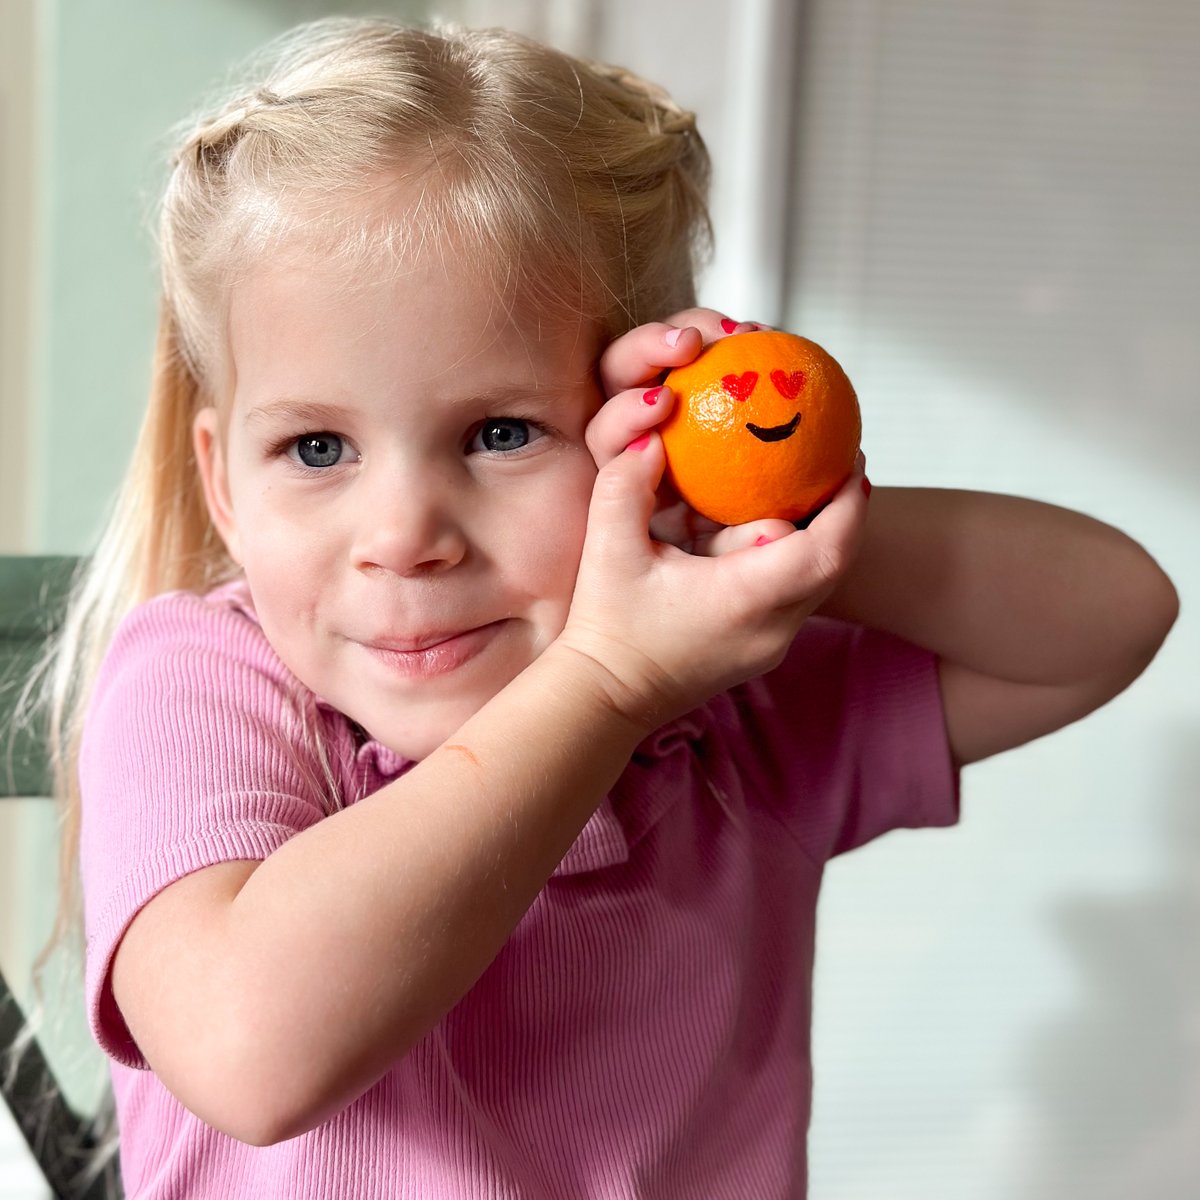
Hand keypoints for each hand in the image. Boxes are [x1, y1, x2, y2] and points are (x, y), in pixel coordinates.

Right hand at [556, 310, 869, 730]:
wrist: (601, 699)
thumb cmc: (607, 628)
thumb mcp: (608, 550)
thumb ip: (626, 485)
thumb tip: (650, 437)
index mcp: (747, 599)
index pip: (827, 549)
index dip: (848, 503)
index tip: (850, 458)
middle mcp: (773, 629)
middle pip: (831, 565)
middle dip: (839, 514)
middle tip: (833, 463)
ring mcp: (770, 647)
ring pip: (813, 583)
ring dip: (811, 539)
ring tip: (800, 491)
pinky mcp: (758, 654)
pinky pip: (792, 599)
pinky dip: (787, 563)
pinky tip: (762, 534)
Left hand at [590, 309, 785, 551]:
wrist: (745, 563)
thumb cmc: (708, 575)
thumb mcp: (716, 571)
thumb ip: (736, 551)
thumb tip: (775, 532)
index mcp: (618, 477)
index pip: (606, 434)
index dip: (626, 415)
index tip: (663, 404)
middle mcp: (635, 435)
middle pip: (619, 371)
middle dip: (646, 347)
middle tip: (690, 345)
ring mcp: (673, 409)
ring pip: (668, 352)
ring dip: (696, 328)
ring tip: (741, 331)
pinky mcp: (706, 388)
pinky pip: (716, 353)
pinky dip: (735, 342)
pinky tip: (766, 335)